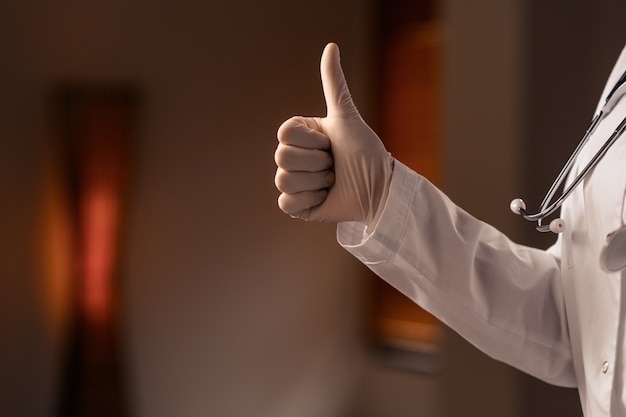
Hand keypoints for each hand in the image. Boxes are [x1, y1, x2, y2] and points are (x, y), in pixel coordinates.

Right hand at [274, 43, 392, 226]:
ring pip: (284, 180)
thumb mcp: (347, 116)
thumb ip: (334, 84)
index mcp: (300, 136)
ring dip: (316, 182)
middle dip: (317, 162)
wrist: (379, 187)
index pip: (284, 134)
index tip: (331, 142)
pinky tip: (325, 197)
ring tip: (332, 181)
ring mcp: (294, 183)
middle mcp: (293, 158)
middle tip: (334, 164)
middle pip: (282, 157)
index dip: (311, 140)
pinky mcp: (298, 207)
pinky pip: (287, 203)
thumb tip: (331, 46)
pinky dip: (309, 201)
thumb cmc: (366, 151)